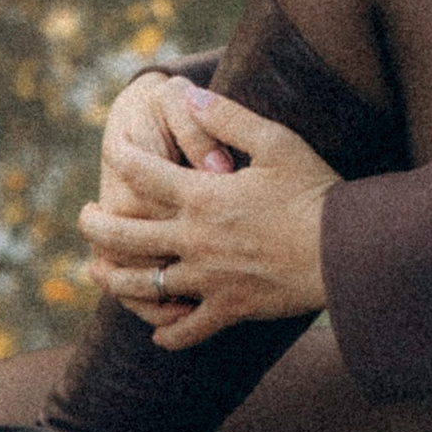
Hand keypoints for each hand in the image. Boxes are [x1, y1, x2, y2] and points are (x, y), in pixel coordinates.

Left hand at [78, 80, 335, 345]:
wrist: (346, 251)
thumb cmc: (316, 191)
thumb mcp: (277, 142)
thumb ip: (230, 118)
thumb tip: (191, 96)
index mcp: (202, 196)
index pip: (142, 173)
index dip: (121, 156)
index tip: (112, 147)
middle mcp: (194, 239)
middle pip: (125, 236)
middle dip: (96, 225)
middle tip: (84, 217)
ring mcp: (208, 279)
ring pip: (144, 286)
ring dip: (114, 280)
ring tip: (98, 271)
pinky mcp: (229, 309)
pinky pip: (187, 329)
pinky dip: (169, 334)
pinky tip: (158, 335)